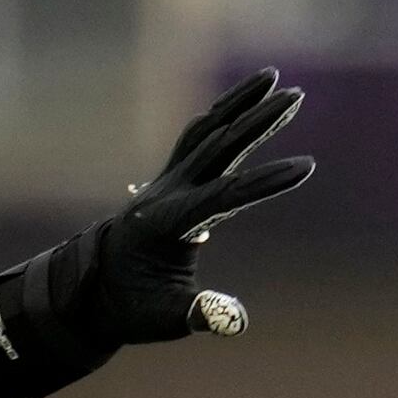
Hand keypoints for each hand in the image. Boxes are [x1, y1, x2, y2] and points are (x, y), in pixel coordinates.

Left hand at [0, 73, 319, 397]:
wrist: (91, 293)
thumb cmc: (134, 310)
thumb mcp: (166, 320)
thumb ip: (200, 315)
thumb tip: (234, 319)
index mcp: (168, 223)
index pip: (225, 194)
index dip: (266, 182)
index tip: (307, 167)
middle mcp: (166, 192)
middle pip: (218, 147)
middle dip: (258, 121)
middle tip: (297, 97)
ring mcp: (167, 181)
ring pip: (207, 130)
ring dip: (240, 102)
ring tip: (275, 77)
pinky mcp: (171, 179)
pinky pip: (200, 136)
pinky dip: (223, 113)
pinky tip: (244, 99)